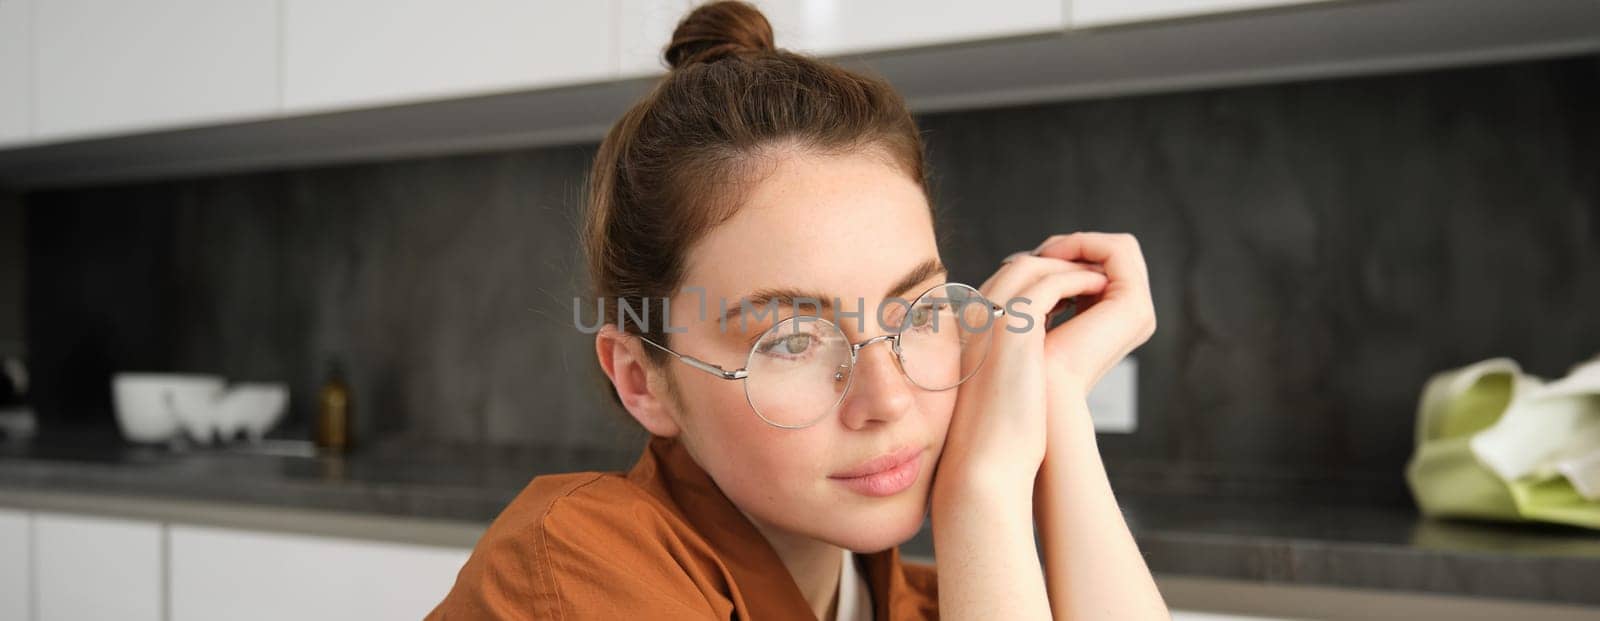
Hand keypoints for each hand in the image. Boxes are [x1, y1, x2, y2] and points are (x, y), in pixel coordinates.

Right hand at [935, 250, 1110, 492]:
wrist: (984, 460)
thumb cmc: (995, 436)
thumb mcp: (999, 388)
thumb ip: (1008, 363)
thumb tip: (1033, 362)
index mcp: (969, 330)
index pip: (1005, 282)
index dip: (1042, 279)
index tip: (1073, 289)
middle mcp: (974, 317)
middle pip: (1019, 266)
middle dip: (1059, 265)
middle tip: (1091, 275)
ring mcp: (990, 318)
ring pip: (1033, 267)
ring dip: (1071, 267)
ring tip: (1100, 277)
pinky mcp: (1012, 327)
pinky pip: (1048, 284)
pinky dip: (1077, 280)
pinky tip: (1099, 289)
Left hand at [1030, 232, 1157, 397]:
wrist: (1043, 393)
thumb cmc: (1036, 362)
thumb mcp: (1047, 317)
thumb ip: (1057, 289)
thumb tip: (1041, 257)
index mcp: (1120, 319)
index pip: (1107, 266)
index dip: (1073, 255)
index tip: (1036, 259)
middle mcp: (1136, 313)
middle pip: (1116, 253)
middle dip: (1076, 245)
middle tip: (1040, 252)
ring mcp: (1140, 309)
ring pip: (1119, 247)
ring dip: (1078, 243)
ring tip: (1045, 254)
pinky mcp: (1133, 303)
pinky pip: (1116, 251)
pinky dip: (1084, 245)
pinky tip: (1053, 256)